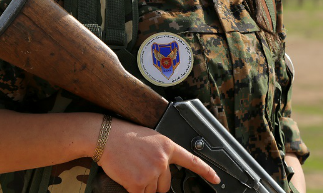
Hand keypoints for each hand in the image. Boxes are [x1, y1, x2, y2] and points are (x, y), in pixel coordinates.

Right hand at [98, 118, 219, 192]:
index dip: (206, 172)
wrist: (106, 137)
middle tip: (140, 168)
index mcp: (167, 146)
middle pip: (165, 185)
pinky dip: (133, 190)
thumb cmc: (125, 136)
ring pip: (152, 191)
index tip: (216, 180)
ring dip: (142, 186)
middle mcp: (162, 160)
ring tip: (132, 168)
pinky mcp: (137, 183)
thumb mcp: (150, 139)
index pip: (192, 161)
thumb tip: (164, 171)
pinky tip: (126, 176)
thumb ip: (162, 153)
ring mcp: (151, 172)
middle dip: (154, 182)